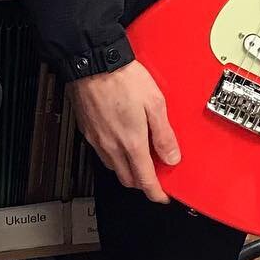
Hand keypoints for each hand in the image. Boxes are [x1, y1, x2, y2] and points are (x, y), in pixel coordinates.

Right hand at [69, 60, 179, 201]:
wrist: (93, 63)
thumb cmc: (122, 78)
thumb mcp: (155, 103)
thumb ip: (164, 134)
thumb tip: (172, 156)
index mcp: (131, 142)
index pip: (145, 180)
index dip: (156, 193)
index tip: (162, 196)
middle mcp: (112, 145)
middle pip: (128, 179)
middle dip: (142, 183)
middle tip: (154, 176)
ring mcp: (97, 139)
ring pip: (113, 168)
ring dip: (127, 169)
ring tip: (139, 157)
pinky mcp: (87, 131)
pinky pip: (102, 153)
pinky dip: (114, 156)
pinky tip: (121, 141)